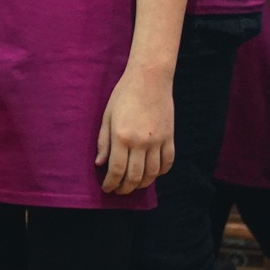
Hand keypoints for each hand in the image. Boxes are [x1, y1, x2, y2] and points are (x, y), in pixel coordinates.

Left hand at [97, 65, 174, 195]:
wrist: (149, 79)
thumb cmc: (124, 94)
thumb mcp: (107, 116)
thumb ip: (103, 141)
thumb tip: (100, 164)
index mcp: (121, 136)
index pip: (116, 170)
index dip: (111, 184)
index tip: (107, 189)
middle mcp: (140, 142)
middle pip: (134, 176)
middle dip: (125, 188)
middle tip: (119, 191)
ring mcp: (157, 141)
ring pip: (152, 174)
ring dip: (142, 184)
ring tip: (133, 185)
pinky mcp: (169, 137)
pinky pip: (167, 163)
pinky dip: (160, 173)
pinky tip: (152, 174)